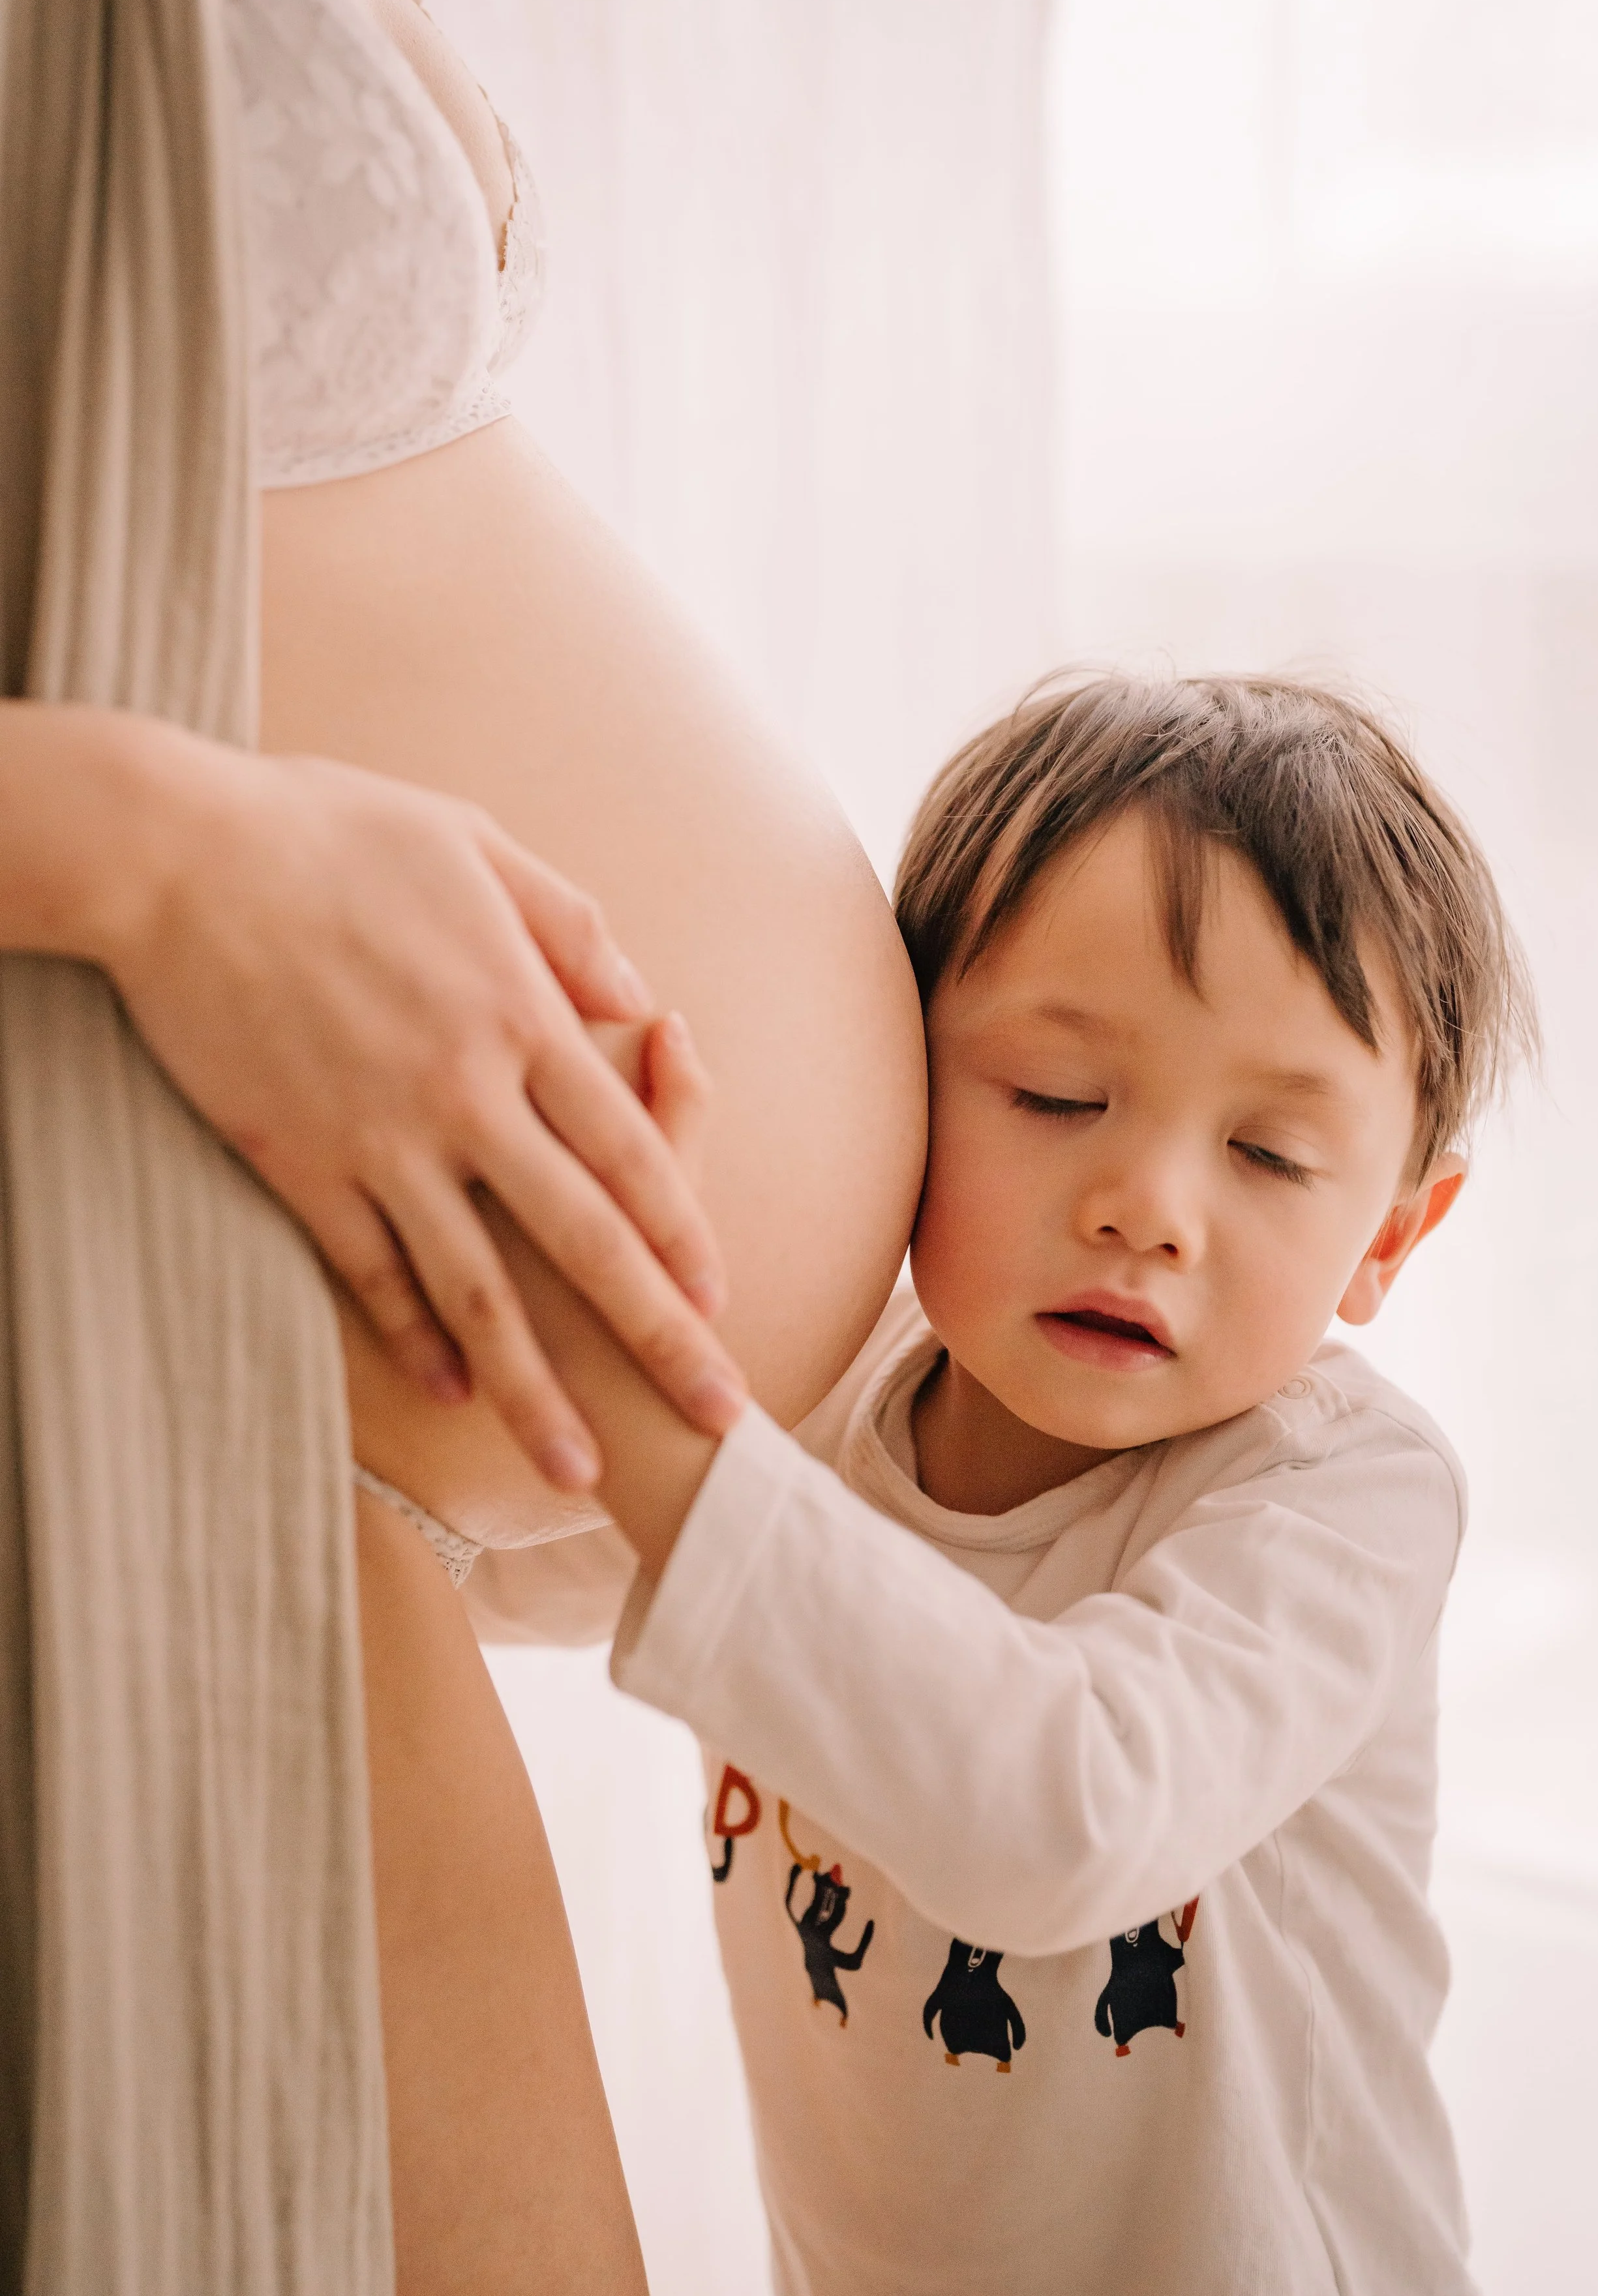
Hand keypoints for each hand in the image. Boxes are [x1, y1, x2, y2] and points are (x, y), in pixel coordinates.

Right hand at [107, 736, 746, 1485]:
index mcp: (520, 1015)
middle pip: (583, 1240)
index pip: (628, 1150)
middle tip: (712, 1416)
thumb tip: (644, 999)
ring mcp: (380, 1138)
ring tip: (577, 1467)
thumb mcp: (474, 845)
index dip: (680, 1234)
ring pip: (477, 1290)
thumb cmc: (330, 828)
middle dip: (655, 1338)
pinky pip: (367, 1271)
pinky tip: (447, 1385)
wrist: (179, 853)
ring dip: (533, 1387)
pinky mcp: (298, 1161)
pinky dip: (410, 1334)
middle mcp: (467, 1093)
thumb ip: (568, 926)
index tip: (718, 1299)